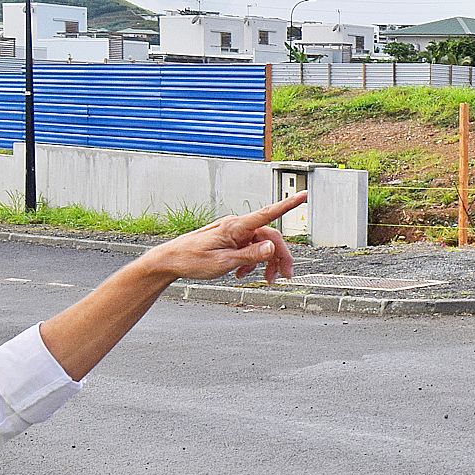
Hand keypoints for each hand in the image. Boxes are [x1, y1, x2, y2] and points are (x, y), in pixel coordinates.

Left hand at [138, 192, 306, 284]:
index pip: (267, 213)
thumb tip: (272, 247)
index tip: (304, 195)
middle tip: (284, 276)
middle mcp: (237, 227)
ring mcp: (234, 234)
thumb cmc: (191, 260)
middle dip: (280, 256)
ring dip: (267, 262)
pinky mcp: (230, 241)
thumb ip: (250, 255)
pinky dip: (252, 262)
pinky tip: (243, 274)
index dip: (288, 205)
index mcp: (236, 227)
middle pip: (269, 236)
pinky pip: (249, 249)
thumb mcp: (223, 262)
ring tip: (265, 279)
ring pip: (261, 244)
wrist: (170, 261)